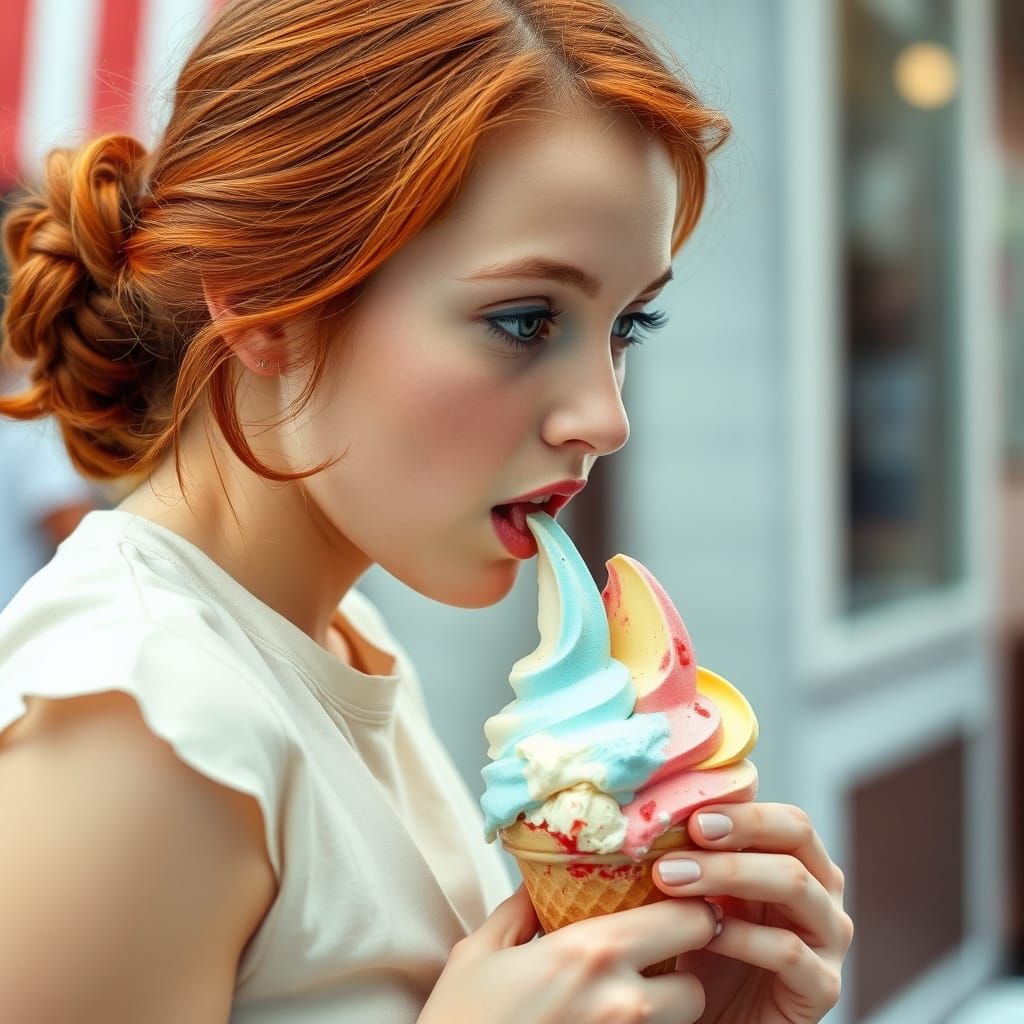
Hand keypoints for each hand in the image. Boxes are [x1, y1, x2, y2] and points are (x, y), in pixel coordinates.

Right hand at [419, 885, 717, 1023]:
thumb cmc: (460, 1023)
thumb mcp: (479, 954)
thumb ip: (519, 911)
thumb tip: (537, 884)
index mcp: (591, 954)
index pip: (689, 922)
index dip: (688, 913)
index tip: (671, 907)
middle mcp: (622, 1004)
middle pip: (697, 986)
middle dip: (683, 974)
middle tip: (656, 961)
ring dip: (666, 1013)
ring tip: (627, 1000)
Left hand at [653, 803, 853, 1023]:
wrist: (714, 1020)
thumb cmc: (703, 949)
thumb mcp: (699, 893)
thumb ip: (695, 853)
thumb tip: (655, 806)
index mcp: (800, 862)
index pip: (787, 816)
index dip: (742, 809)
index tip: (690, 814)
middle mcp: (823, 893)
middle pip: (798, 836)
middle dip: (739, 829)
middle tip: (686, 834)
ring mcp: (830, 940)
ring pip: (794, 884)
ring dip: (730, 873)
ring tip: (672, 878)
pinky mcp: (823, 988)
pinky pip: (788, 951)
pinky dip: (743, 937)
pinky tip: (704, 933)